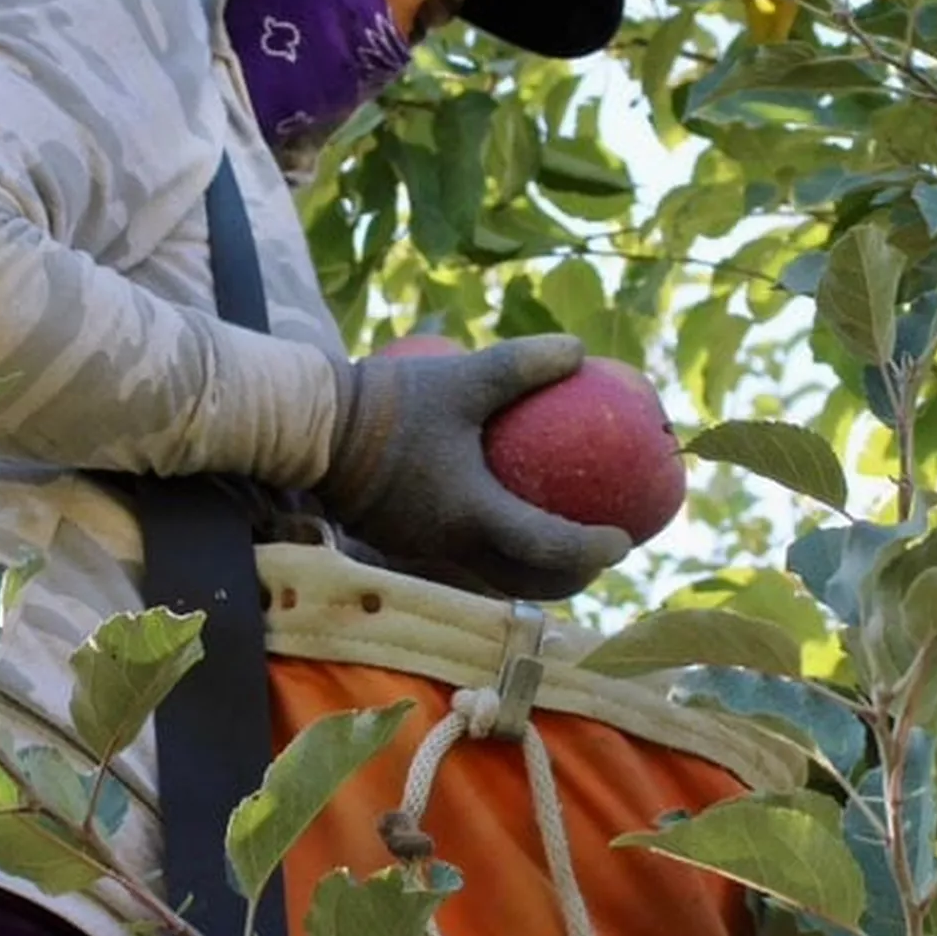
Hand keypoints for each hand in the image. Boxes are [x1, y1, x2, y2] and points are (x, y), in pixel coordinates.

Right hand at [319, 335, 631, 598]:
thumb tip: (577, 349)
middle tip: (602, 553)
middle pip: (527, 586)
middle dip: (571, 579)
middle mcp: (452, 547)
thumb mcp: (461, 378)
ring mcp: (426, 552)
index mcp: (472, 515)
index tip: (625, 540)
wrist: (311, 428)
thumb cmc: (389, 404)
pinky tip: (508, 527)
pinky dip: (498, 558)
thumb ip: (520, 366)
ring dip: (535, 574)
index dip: (591, 550)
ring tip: (565, 549)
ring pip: (495, 581)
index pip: (547, 548)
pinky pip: (466, 563)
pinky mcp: (406, 543)